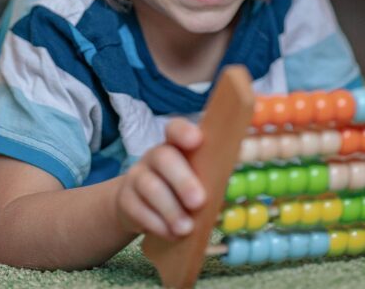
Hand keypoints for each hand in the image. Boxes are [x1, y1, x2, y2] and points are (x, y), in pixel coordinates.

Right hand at [116, 118, 205, 239]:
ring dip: (171, 209)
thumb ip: (214, 175)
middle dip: (183, 180)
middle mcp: (154, 156)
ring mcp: (137, 176)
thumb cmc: (178, 190)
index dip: (184, 132)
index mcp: (175, 146)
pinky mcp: (125, 200)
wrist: (138, 207)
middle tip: (199, 202)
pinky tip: (172, 234)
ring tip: (186, 228)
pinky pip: (138, 209)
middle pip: (164, 158)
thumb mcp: (196, 179)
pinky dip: (157, 224)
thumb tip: (240, 173)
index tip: (197, 140)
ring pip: (150, 187)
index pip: (175, 129)